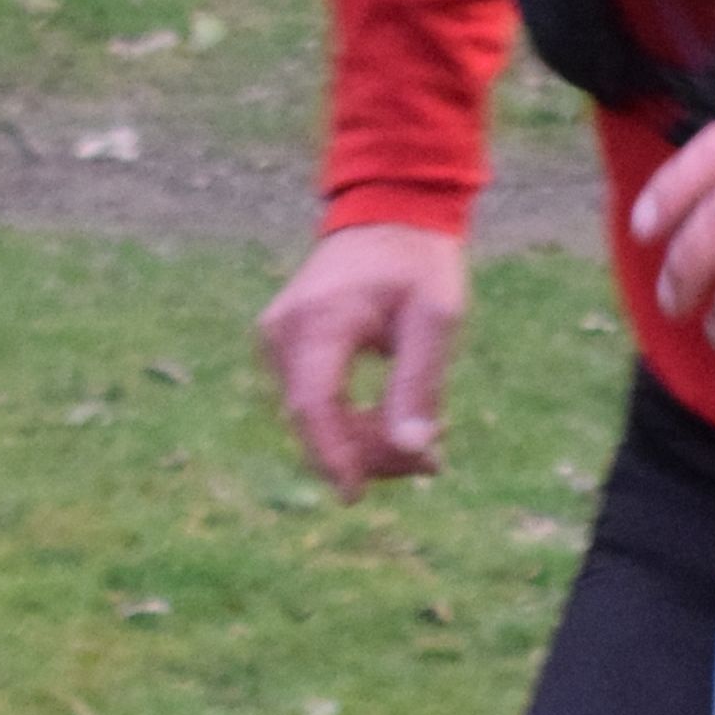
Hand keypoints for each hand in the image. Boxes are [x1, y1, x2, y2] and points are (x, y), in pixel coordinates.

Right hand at [256, 222, 466, 490]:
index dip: (333, 454)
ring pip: (313, 418)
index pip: (314, 402)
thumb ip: (422, 383)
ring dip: (364, 442)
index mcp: (320, 319)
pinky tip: (395, 426)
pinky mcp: (285, 351)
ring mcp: (277, 341)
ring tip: (429, 444)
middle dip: (368, 454)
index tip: (355, 497)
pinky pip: (313, 402)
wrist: (388, 217)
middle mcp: (284, 331)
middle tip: (433, 465)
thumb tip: (413, 451)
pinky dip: (351, 423)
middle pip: (314, 418)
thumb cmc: (418, 265)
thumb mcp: (437, 319)